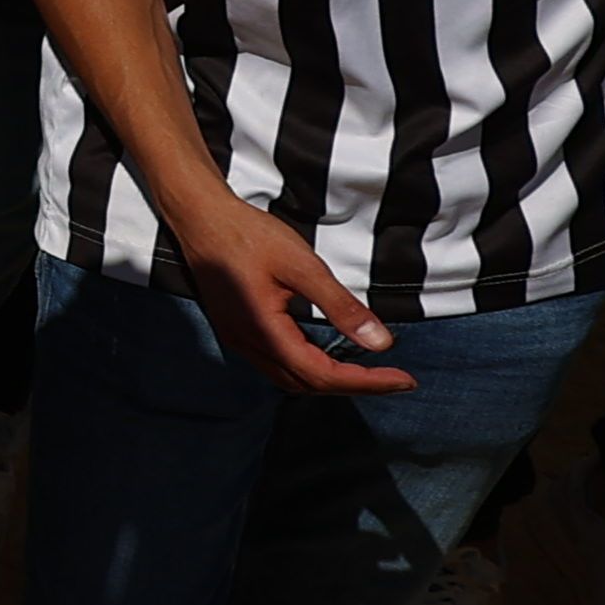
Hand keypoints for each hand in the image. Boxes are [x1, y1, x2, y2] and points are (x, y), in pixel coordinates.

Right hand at [163, 190, 412, 397]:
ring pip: (290, 379)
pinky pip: (276, 364)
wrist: (200, 218)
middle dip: (354, 386)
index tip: (405, 380)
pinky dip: (308, 369)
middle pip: (307, 385)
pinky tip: (326, 356)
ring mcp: (238, 339)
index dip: (367, 382)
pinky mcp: (237, 330)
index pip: (323, 375)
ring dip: (329, 382)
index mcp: (265, 332)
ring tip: (367, 374)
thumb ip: (341, 307)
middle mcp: (248, 344)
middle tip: (395, 379)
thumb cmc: (248, 235)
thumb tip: (381, 343)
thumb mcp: (303, 266)